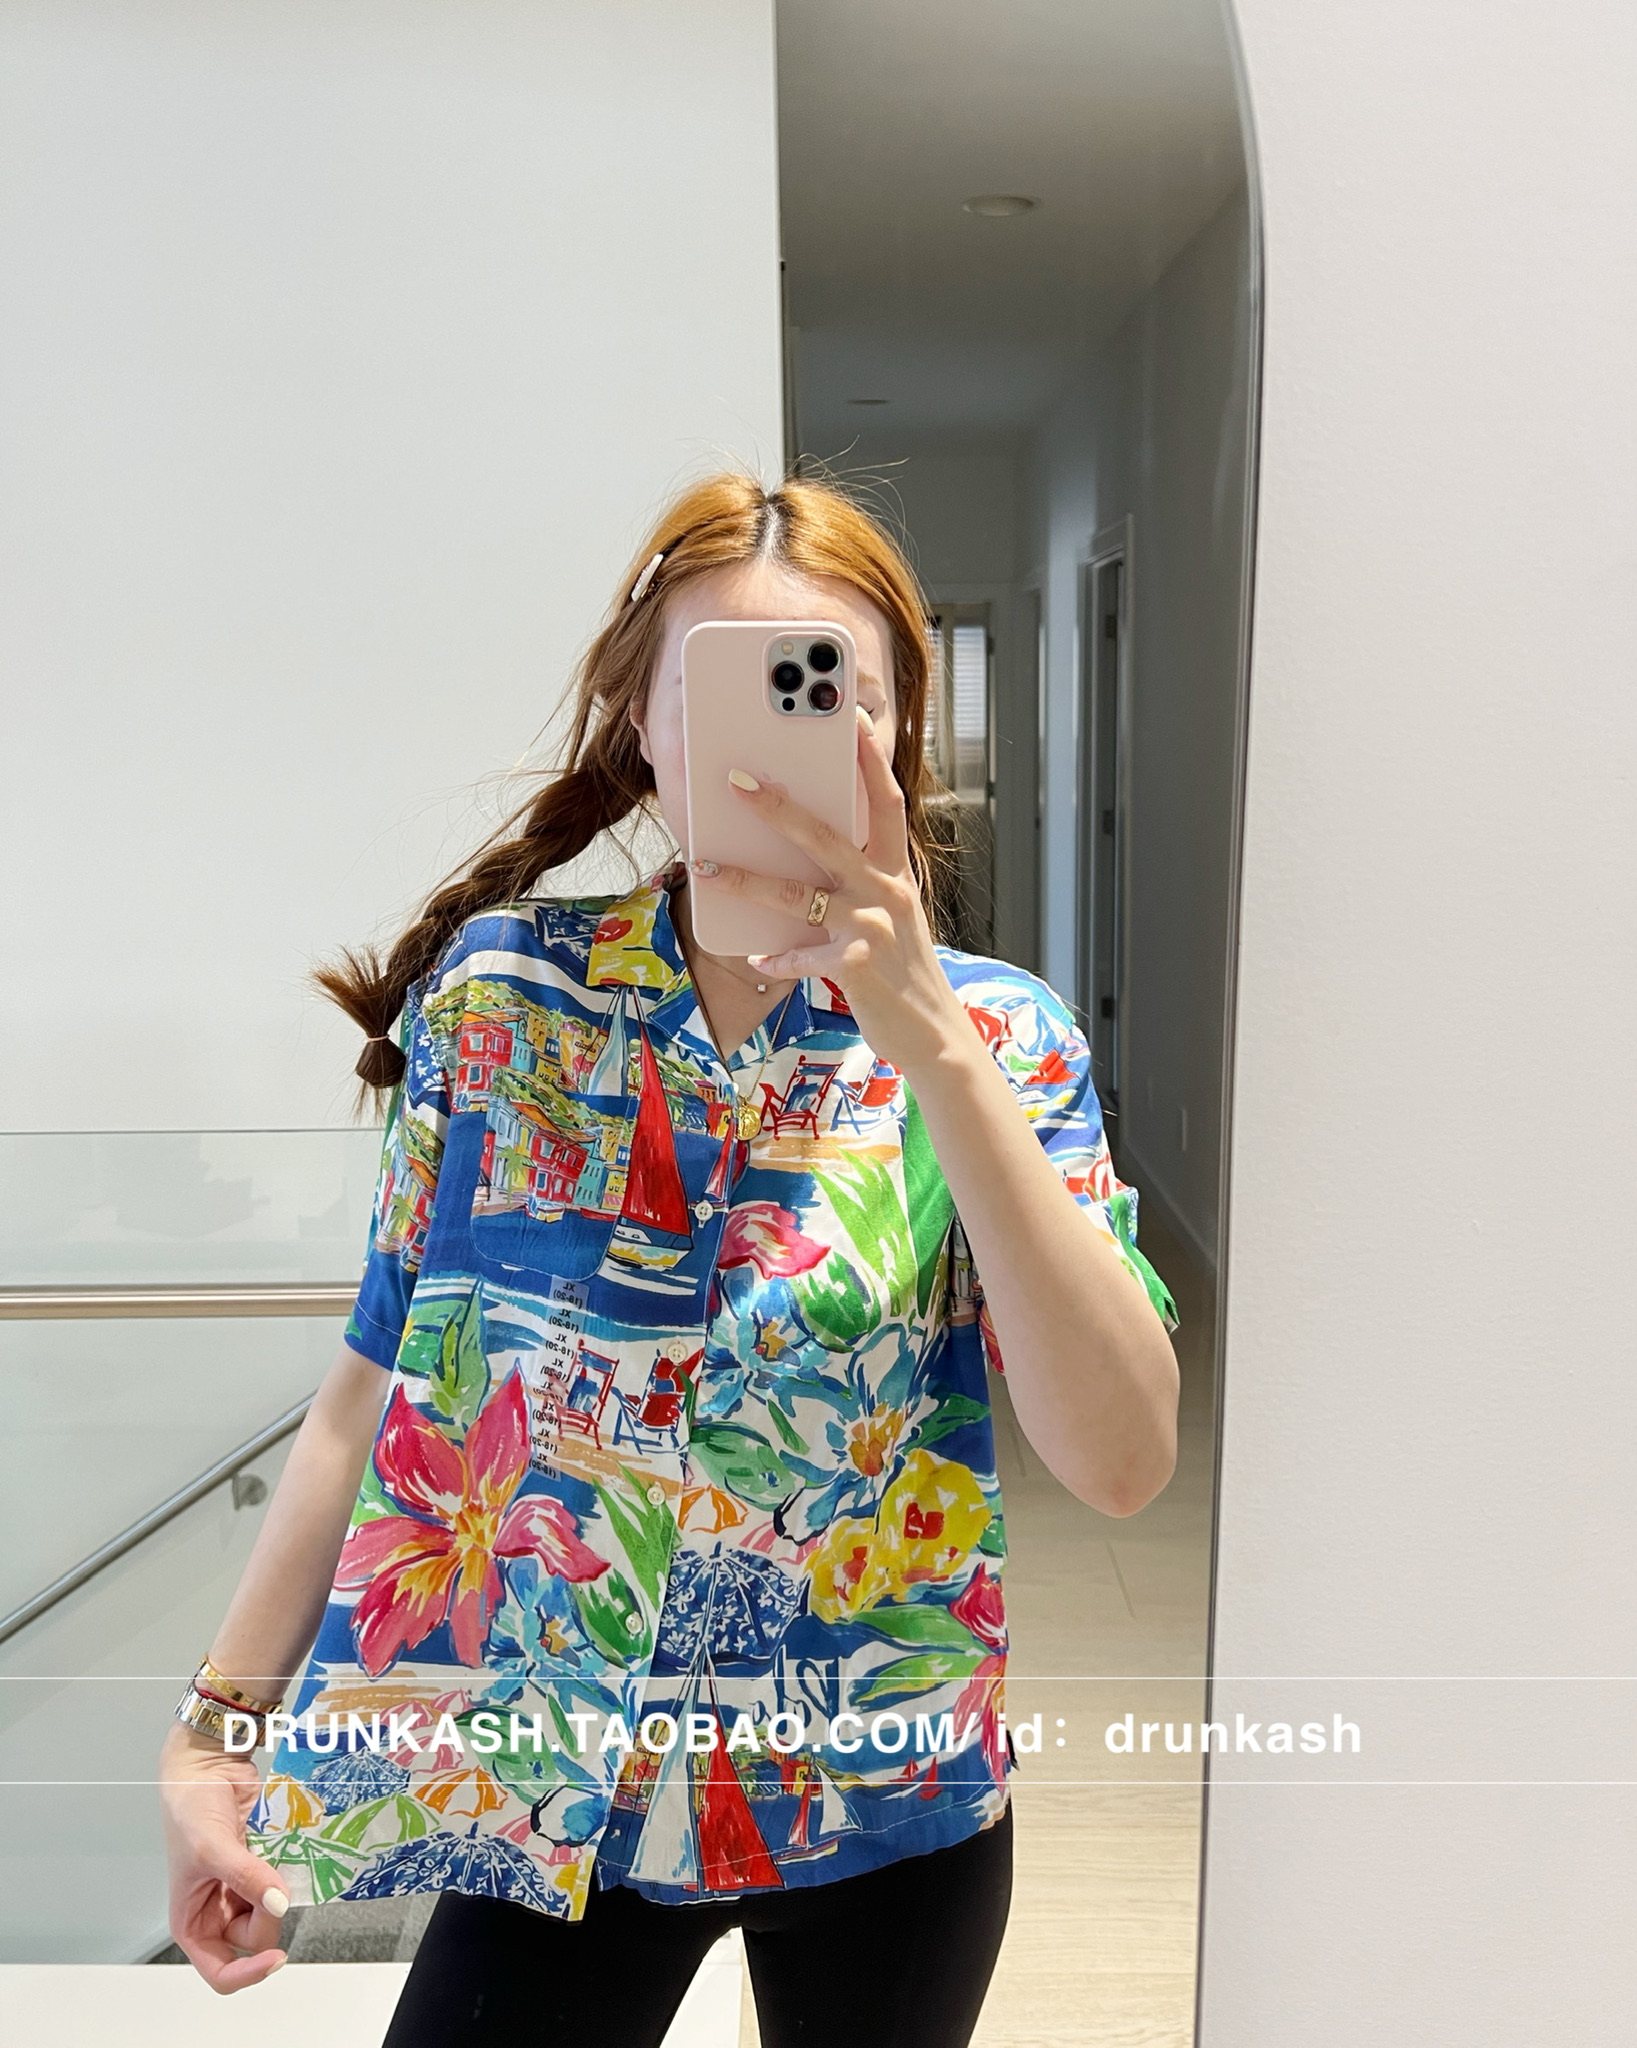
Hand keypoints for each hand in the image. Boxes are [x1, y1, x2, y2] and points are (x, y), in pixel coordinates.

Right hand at [159, 1721, 289, 1991]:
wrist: (208, 1766)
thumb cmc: (191, 1809)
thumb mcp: (211, 1848)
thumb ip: (246, 1877)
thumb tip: (279, 1903)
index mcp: (192, 1922)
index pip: (221, 1972)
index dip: (249, 1973)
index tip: (277, 1957)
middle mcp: (216, 1912)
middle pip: (254, 1939)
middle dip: (266, 1913)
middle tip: (266, 1877)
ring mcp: (241, 1890)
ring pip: (273, 1911)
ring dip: (279, 1890)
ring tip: (271, 1859)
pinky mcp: (260, 1867)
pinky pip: (282, 1883)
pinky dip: (288, 1873)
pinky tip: (284, 1853)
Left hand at [693, 705, 969, 1073]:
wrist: (935, 1034)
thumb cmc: (904, 971)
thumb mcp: (894, 915)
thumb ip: (862, 883)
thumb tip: (807, 856)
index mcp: (896, 873)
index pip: (886, 803)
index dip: (869, 759)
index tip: (852, 720)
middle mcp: (886, 891)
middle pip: (826, 836)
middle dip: (778, 806)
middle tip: (738, 781)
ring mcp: (871, 927)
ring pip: (796, 894)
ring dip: (745, 880)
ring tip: (707, 866)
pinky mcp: (855, 965)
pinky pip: (800, 958)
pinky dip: (776, 960)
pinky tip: (757, 959)